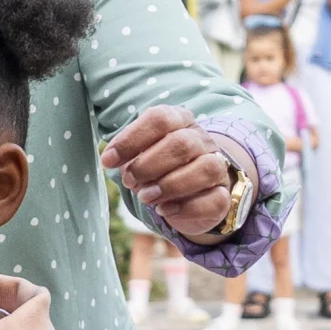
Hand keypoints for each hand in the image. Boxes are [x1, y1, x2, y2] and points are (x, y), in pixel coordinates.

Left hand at [103, 108, 244, 239]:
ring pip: (205, 169)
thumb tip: (115, 164)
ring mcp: (218, 167)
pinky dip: (185, 207)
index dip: (131, 140)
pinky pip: (214, 199)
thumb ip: (129, 158)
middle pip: (181, 144)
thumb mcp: (140, 158)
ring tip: (146, 197)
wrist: (193, 193)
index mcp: (180, 121)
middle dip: (148, 165)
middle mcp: (202, 140)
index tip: (108, 161)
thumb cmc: (160, 169)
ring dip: (169, 185)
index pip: (159, 119)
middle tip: (129, 181)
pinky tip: (164, 210)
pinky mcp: (223, 196)